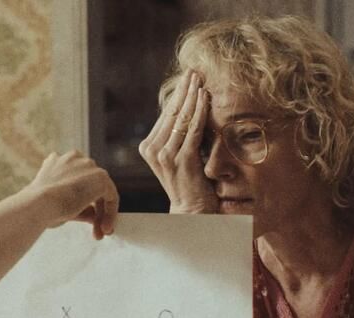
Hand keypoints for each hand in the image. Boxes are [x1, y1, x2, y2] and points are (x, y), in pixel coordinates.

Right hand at [24, 151, 118, 238]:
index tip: (81, 220)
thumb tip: (94, 214)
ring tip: (100, 232)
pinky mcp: (100, 177)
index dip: (81, 203)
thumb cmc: (40, 208)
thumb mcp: (60, 204)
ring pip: (101, 192)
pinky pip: (111, 197)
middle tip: (96, 230)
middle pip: (91, 186)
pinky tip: (104, 228)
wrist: (38, 205)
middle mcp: (74, 158)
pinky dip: (109, 214)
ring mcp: (87, 165)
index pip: (77, 181)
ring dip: (102, 214)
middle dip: (95, 210)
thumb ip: (79, 206)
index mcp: (58, 161)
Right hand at [139, 70, 217, 213]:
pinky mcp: (182, 160)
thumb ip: (177, 136)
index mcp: (149, 147)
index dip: (177, 94)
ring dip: (192, 96)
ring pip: (181, 118)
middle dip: (183, 89)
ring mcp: (166, 155)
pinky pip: (193, 130)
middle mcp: (153, 150)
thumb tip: (186, 108)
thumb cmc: (189, 182)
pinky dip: (200, 112)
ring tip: (200, 79)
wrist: (192, 210)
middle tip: (193, 71)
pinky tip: (205, 98)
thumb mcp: (177, 156)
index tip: (187, 78)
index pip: (165, 115)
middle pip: (171, 113)